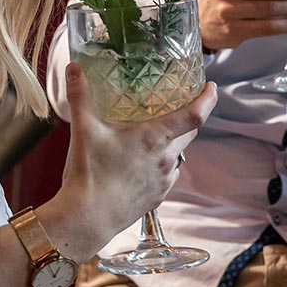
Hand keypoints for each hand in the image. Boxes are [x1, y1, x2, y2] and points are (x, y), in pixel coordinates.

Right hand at [44, 64, 216, 258]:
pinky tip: (142, 163)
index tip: (212, 86)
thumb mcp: (83, 129)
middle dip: (187, 118)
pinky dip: (162, 164)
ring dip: (173, 143)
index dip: (208, 98)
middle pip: (189, 133)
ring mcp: (164, 180)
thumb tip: (74, 68)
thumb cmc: (89, 174)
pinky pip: (168, 175)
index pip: (195, 115)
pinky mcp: (157, 197)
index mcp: (155, 138)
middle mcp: (166, 159)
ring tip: (154, 135)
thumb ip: (80, 95)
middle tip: (177, 105)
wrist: (87, 219)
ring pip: (178, 155)